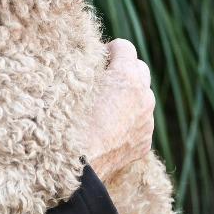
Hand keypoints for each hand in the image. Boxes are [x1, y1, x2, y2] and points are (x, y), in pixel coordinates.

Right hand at [82, 39, 155, 179]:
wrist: (74, 167)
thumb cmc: (66, 122)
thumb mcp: (72, 83)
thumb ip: (87, 66)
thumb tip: (91, 59)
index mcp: (126, 77)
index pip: (125, 47)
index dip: (109, 50)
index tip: (99, 59)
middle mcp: (143, 97)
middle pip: (140, 69)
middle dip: (124, 70)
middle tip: (104, 79)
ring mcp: (146, 122)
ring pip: (143, 98)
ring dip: (129, 97)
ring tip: (105, 107)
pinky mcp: (144, 143)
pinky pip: (141, 123)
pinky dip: (130, 121)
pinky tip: (109, 130)